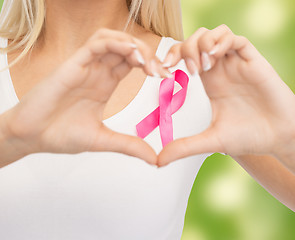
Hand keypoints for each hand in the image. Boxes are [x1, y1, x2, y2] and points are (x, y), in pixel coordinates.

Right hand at [0, 29, 168, 164]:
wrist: (29, 136)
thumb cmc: (59, 135)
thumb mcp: (102, 140)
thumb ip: (128, 145)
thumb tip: (154, 159)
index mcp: (104, 84)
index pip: (133, 63)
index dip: (152, 65)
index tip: (168, 78)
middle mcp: (96, 71)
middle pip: (127, 47)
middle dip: (148, 53)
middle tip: (162, 71)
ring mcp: (84, 66)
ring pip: (112, 39)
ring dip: (133, 45)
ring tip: (147, 62)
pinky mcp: (72, 64)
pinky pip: (96, 43)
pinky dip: (115, 43)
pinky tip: (130, 54)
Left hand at [158, 25, 294, 166]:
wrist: (278, 139)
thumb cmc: (248, 137)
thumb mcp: (211, 141)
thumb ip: (184, 147)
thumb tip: (158, 161)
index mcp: (209, 81)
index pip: (185, 55)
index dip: (172, 56)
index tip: (163, 71)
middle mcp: (221, 69)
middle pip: (197, 39)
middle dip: (185, 48)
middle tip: (188, 70)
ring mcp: (237, 63)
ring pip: (215, 33)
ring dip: (203, 43)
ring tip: (202, 65)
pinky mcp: (254, 62)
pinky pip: (236, 39)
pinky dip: (222, 42)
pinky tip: (215, 59)